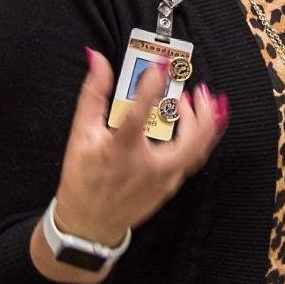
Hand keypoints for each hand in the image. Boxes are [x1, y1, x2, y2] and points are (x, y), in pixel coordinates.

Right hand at [52, 51, 227, 243]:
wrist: (89, 224)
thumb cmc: (83, 179)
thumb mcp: (80, 134)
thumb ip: (93, 94)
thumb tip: (97, 59)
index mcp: (122, 152)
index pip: (139, 113)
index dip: (150, 86)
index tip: (160, 65)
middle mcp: (149, 168)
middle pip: (191, 139)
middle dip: (202, 112)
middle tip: (200, 90)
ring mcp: (164, 180)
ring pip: (198, 151)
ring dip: (204, 124)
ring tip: (198, 101)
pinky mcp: (170, 186)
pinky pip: (192, 159)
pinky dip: (198, 139)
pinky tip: (194, 124)